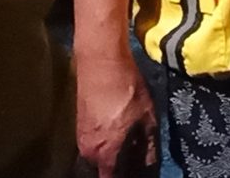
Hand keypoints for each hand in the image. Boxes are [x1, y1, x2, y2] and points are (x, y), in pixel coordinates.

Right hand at [72, 45, 156, 177]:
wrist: (100, 61)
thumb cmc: (126, 88)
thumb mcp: (147, 118)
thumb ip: (149, 148)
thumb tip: (150, 166)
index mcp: (106, 154)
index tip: (139, 173)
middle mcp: (89, 152)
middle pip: (103, 173)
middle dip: (117, 171)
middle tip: (134, 164)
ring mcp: (81, 139)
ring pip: (96, 161)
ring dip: (110, 161)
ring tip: (127, 153)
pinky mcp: (79, 127)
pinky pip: (92, 147)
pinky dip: (104, 149)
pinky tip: (117, 138)